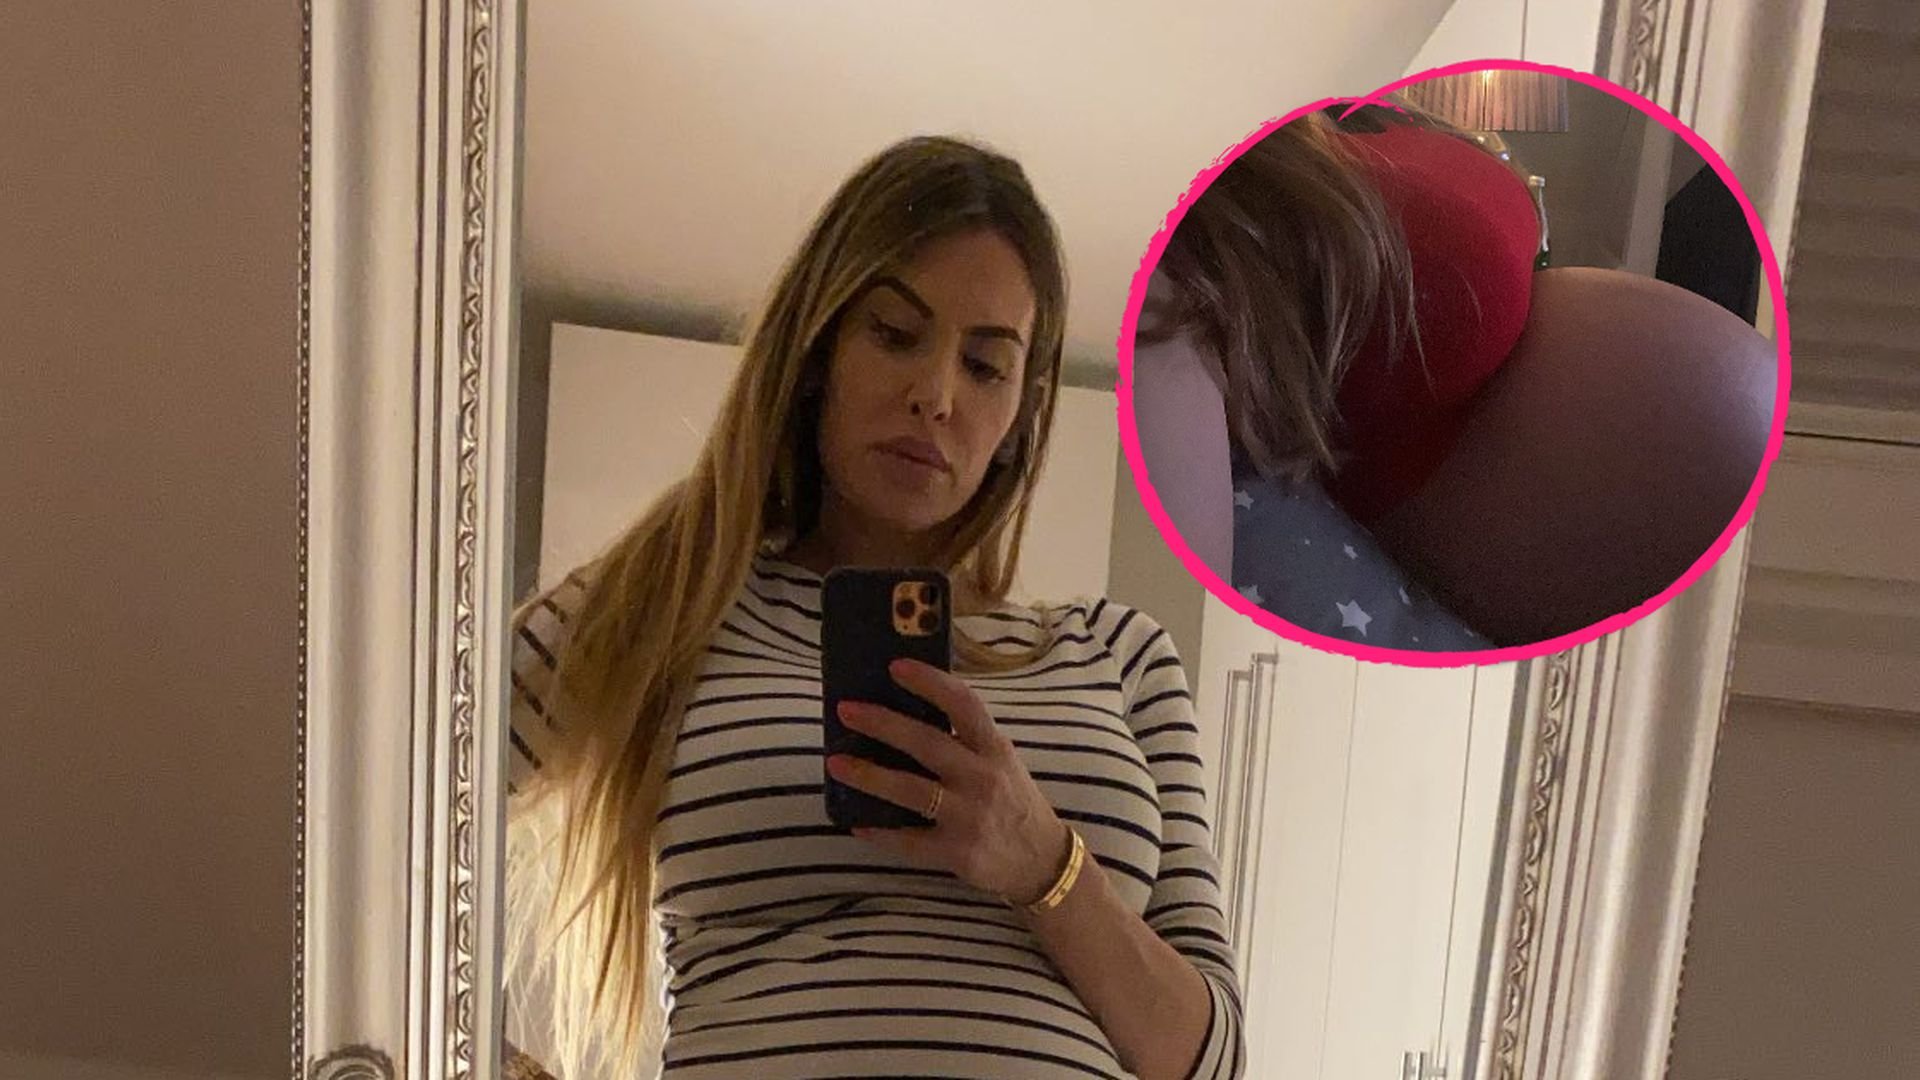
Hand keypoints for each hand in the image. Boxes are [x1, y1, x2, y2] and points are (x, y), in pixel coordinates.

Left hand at [827, 658, 1071, 905]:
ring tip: (835, 764)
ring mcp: (969, 817)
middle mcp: (983, 778)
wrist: (1041, 861)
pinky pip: (909, 841)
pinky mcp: (957, 853)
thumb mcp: (1001, 762)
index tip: (896, 667)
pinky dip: (880, 833)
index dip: (930, 683)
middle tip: (846, 710)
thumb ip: (966, 741)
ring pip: (911, 791)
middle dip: (883, 724)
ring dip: (869, 776)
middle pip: (927, 743)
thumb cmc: (1013, 801)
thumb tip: (906, 714)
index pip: (963, 705)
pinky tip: (856, 822)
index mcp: (993, 749)